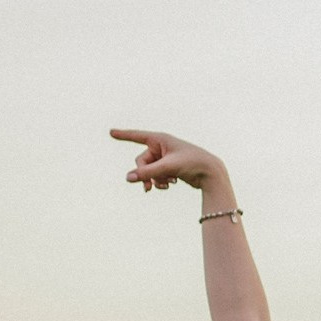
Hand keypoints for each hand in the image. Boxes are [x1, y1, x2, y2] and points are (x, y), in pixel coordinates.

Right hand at [110, 128, 225, 192]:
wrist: (210, 172)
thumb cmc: (191, 163)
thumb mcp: (167, 167)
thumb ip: (147, 173)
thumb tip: (128, 178)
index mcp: (160, 139)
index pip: (136, 136)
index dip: (123, 135)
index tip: (110, 132)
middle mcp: (161, 147)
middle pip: (142, 162)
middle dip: (145, 175)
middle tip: (148, 188)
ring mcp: (164, 158)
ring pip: (149, 171)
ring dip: (155, 180)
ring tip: (165, 186)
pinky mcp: (169, 168)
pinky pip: (157, 176)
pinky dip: (161, 182)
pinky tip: (171, 184)